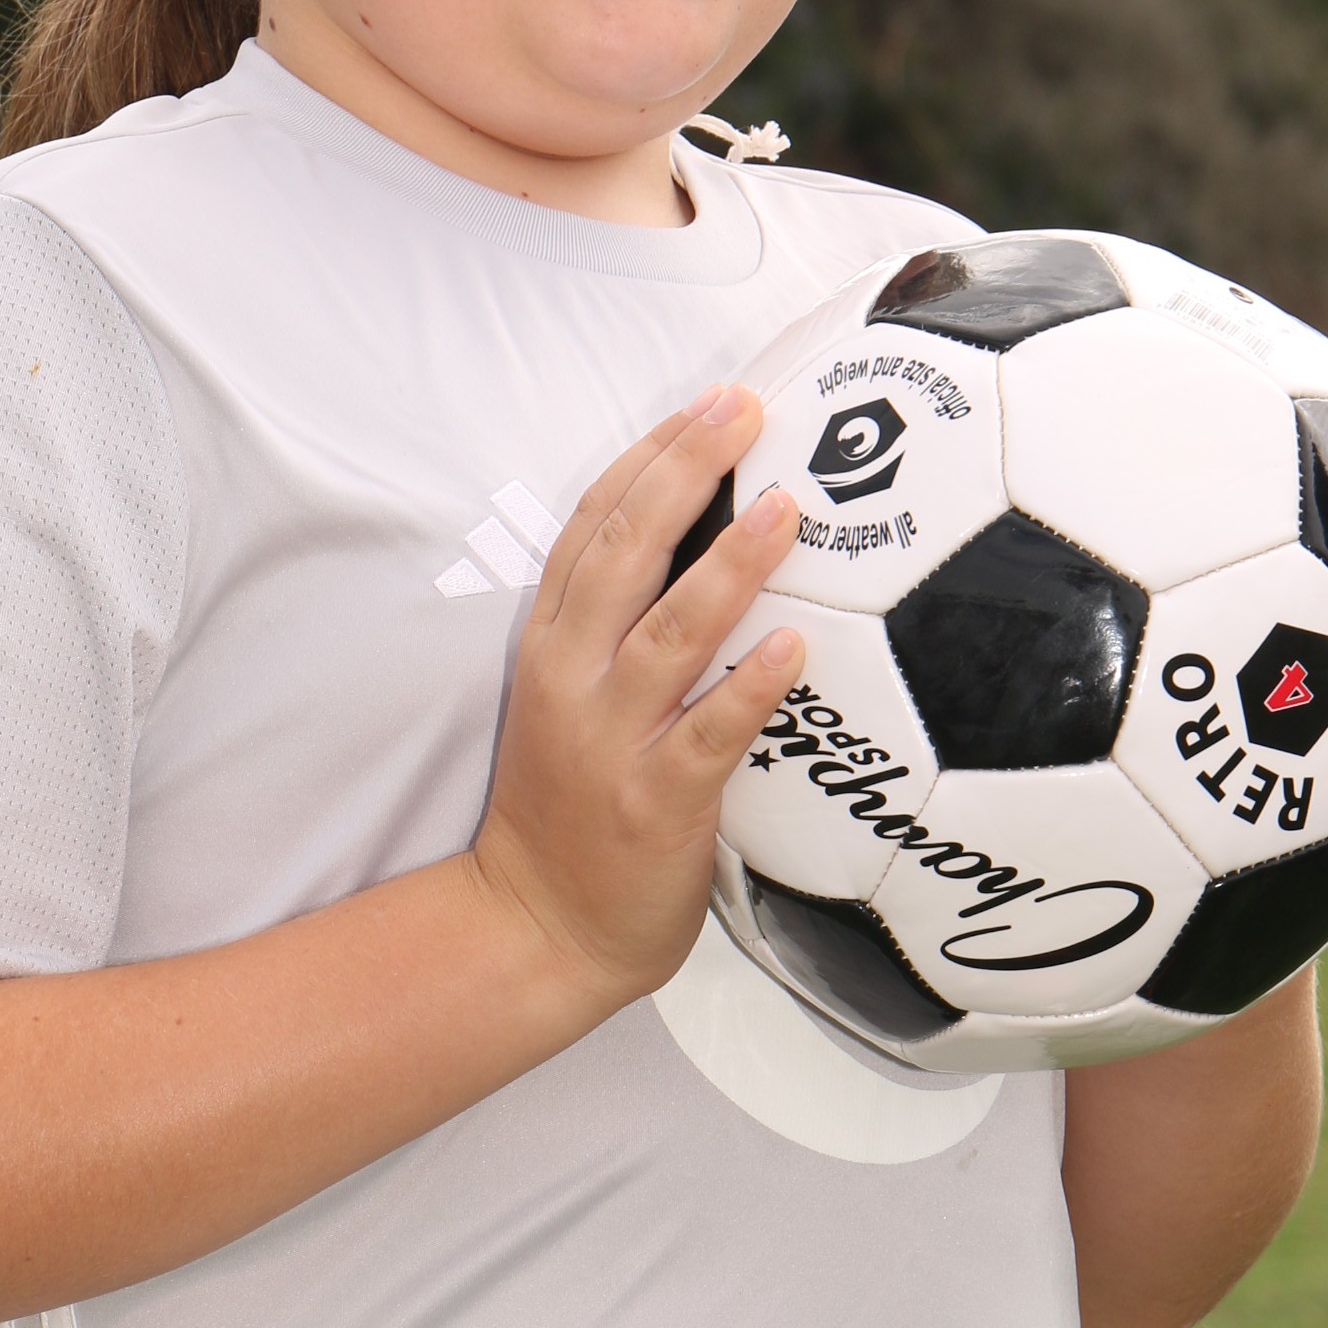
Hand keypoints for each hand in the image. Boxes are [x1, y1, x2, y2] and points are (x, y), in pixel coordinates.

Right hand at [470, 389, 803, 1009]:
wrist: (535, 925)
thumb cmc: (571, 807)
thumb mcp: (573, 695)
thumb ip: (622, 626)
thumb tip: (709, 545)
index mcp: (553, 643)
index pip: (594, 525)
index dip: (651, 456)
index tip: (709, 402)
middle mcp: (573, 676)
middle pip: (623, 552)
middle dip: (683, 472)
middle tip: (745, 412)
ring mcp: (611, 737)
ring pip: (669, 631)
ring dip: (728, 564)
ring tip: (785, 507)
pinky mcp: (655, 801)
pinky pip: (709, 732)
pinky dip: (750, 684)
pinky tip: (792, 643)